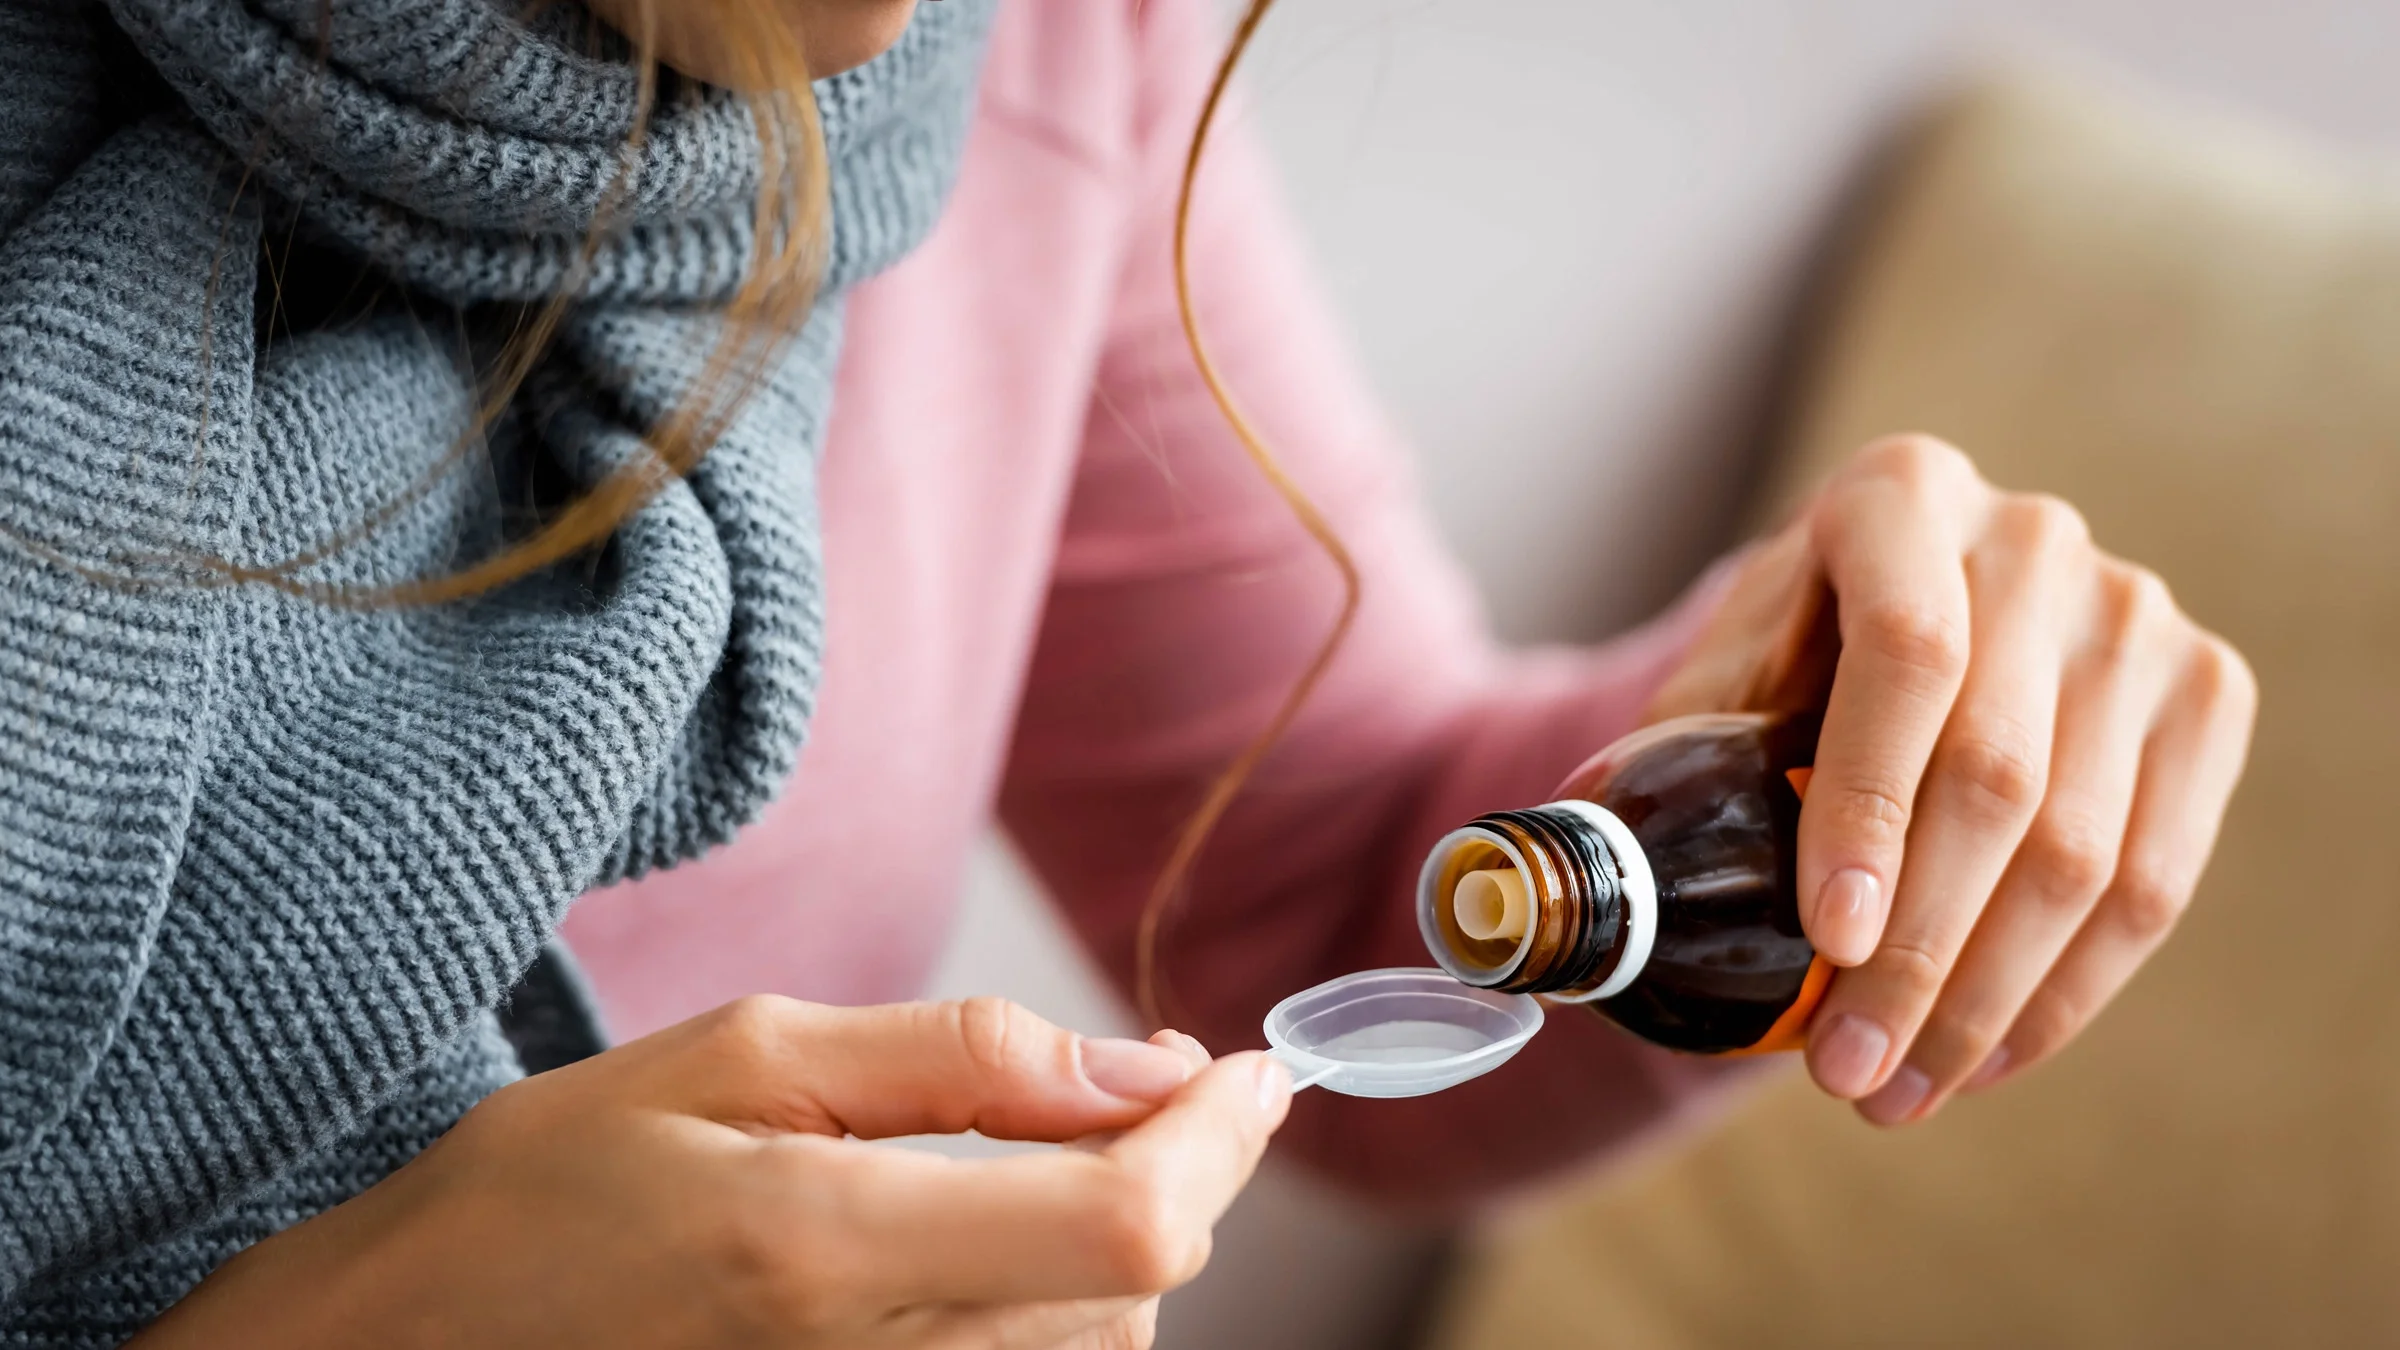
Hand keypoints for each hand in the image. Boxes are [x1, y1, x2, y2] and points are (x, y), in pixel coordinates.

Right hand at [134, 997, 1288, 1348]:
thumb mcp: (736, 1060)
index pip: (1126, 1223)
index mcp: (825, 1250)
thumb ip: (953, 1059)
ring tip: (1028, 1178)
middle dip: (1163, 1178)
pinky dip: (1052, 1319)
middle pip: (1137, 1296)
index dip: (1222, 1140)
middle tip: (1122, 1093)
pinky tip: (989, 1263)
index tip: (1250, 1068)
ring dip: (1112, 1254)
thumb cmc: (546, 1194)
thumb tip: (1140, 1067)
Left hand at [1648, 434, 2255, 1125]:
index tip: (1828, 939)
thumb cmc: (1784, 664)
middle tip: (1845, 1068)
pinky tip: (1984, 1056)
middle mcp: (2034, 537)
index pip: (1906, 657)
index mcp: (1897, 498)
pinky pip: (2156, 877)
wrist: (1897, 625)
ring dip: (1987, 999)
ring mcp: (2135, 615)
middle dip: (1918, 951)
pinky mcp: (2204, 694)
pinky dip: (2068, 990)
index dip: (1870, 807)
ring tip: (1896, 1089)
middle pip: (1998, 772)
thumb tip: (1580, 881)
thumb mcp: (1717, 682)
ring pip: (2086, 847)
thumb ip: (1666, 759)